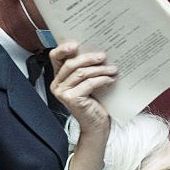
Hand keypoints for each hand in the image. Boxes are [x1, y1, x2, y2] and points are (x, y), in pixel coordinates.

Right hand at [49, 42, 115, 169]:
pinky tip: (111, 79)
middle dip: (89, 58)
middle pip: (71, 64)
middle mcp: (57, 85)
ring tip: (113, 69)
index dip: (64, 49)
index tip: (76, 43)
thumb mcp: (88, 82)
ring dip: (100, 69)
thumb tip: (97, 51)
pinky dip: (102, 80)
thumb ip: (85, 69)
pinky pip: (88, 84)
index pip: (56, 57)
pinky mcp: (71, 99)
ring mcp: (63, 93)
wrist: (97, 125)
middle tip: (103, 56)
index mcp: (59, 78)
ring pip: (81, 73)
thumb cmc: (94, 103)